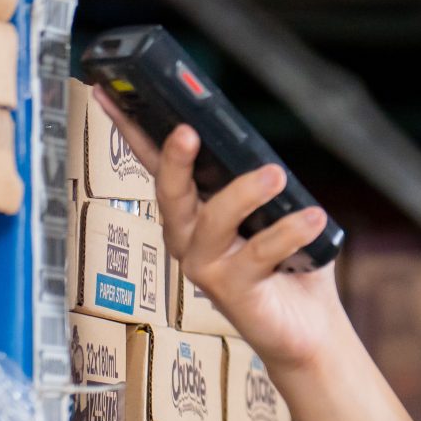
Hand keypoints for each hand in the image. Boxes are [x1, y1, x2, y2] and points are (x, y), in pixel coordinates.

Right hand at [91, 88, 347, 374]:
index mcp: (194, 212)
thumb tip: (254, 146)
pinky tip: (312, 218)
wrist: (310, 326)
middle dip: (174, 160)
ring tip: (275, 174)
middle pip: (170, 194)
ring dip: (244, 193)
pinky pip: (257, 253)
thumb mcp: (274, 210)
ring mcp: (206, 268)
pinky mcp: (231, 293)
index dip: (131, 130)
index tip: (108, 94)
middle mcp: (190, 239)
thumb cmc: (289, 263)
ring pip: (213, 220)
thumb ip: (256, 179)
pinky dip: (288, 231)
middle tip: (187, 130)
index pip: (157, 165)